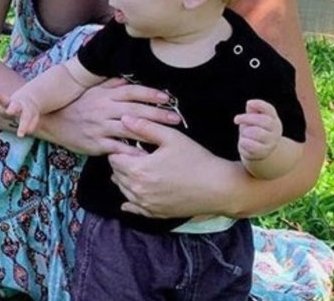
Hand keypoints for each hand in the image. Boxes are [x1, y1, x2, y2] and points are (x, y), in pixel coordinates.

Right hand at [0, 90, 38, 136]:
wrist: (27, 100)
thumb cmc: (30, 114)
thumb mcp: (33, 119)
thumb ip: (31, 125)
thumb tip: (27, 131)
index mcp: (26, 111)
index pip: (25, 119)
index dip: (23, 127)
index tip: (20, 135)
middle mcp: (17, 106)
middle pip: (15, 106)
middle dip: (12, 108)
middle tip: (10, 111)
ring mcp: (8, 104)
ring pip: (4, 101)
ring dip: (0, 97)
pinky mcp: (0, 104)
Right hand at [29, 78, 176, 155]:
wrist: (51, 121)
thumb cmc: (74, 105)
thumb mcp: (91, 91)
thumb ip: (110, 85)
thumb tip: (128, 79)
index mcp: (104, 95)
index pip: (131, 92)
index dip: (150, 94)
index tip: (167, 98)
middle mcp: (104, 109)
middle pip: (136, 110)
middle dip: (158, 114)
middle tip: (177, 119)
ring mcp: (100, 127)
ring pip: (129, 129)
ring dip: (150, 132)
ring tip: (167, 137)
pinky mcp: (96, 143)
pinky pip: (117, 148)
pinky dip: (132, 151)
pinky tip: (146, 155)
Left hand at [108, 115, 238, 218]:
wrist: (220, 188)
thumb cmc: (197, 160)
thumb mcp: (171, 137)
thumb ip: (145, 127)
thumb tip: (123, 118)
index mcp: (138, 170)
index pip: (114, 158)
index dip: (120, 149)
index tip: (131, 145)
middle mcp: (138, 190)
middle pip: (116, 174)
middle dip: (122, 164)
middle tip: (136, 156)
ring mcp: (146, 204)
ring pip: (123, 190)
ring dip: (126, 179)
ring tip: (140, 169)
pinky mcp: (155, 214)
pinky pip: (134, 208)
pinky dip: (131, 200)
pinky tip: (135, 194)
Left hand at [235, 99, 281, 161]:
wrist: (258, 151)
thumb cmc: (254, 130)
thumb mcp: (253, 119)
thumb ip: (252, 111)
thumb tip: (250, 105)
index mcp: (273, 119)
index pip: (270, 110)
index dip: (260, 105)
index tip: (249, 102)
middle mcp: (275, 131)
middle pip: (264, 121)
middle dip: (247, 118)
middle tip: (236, 119)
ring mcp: (271, 142)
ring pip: (257, 133)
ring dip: (246, 131)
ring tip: (244, 133)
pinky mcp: (264, 152)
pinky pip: (252, 146)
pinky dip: (244, 142)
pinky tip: (243, 142)